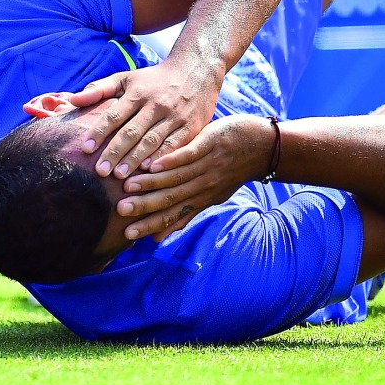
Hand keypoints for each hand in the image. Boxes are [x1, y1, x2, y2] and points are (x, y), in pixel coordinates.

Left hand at [69, 59, 221, 177]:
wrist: (196, 70)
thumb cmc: (154, 79)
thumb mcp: (127, 78)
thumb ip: (100, 89)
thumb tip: (73, 100)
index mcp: (138, 93)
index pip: (115, 114)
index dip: (99, 131)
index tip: (85, 149)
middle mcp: (156, 104)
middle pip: (132, 131)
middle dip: (116, 152)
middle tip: (100, 171)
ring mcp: (175, 116)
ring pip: (152, 141)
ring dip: (136, 159)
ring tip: (121, 178)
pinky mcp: (191, 126)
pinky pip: (175, 145)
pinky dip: (162, 159)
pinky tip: (149, 172)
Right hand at [115, 114, 272, 240]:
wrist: (263, 147)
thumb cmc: (232, 170)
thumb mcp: (212, 196)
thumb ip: (185, 214)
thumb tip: (158, 239)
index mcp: (201, 199)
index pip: (172, 215)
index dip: (150, 224)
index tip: (127, 234)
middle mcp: (203, 186)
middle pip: (171, 199)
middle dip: (145, 206)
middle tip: (121, 210)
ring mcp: (207, 166)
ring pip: (176, 178)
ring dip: (151, 183)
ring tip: (128, 185)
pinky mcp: (210, 145)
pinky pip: (188, 155)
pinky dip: (171, 161)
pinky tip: (153, 163)